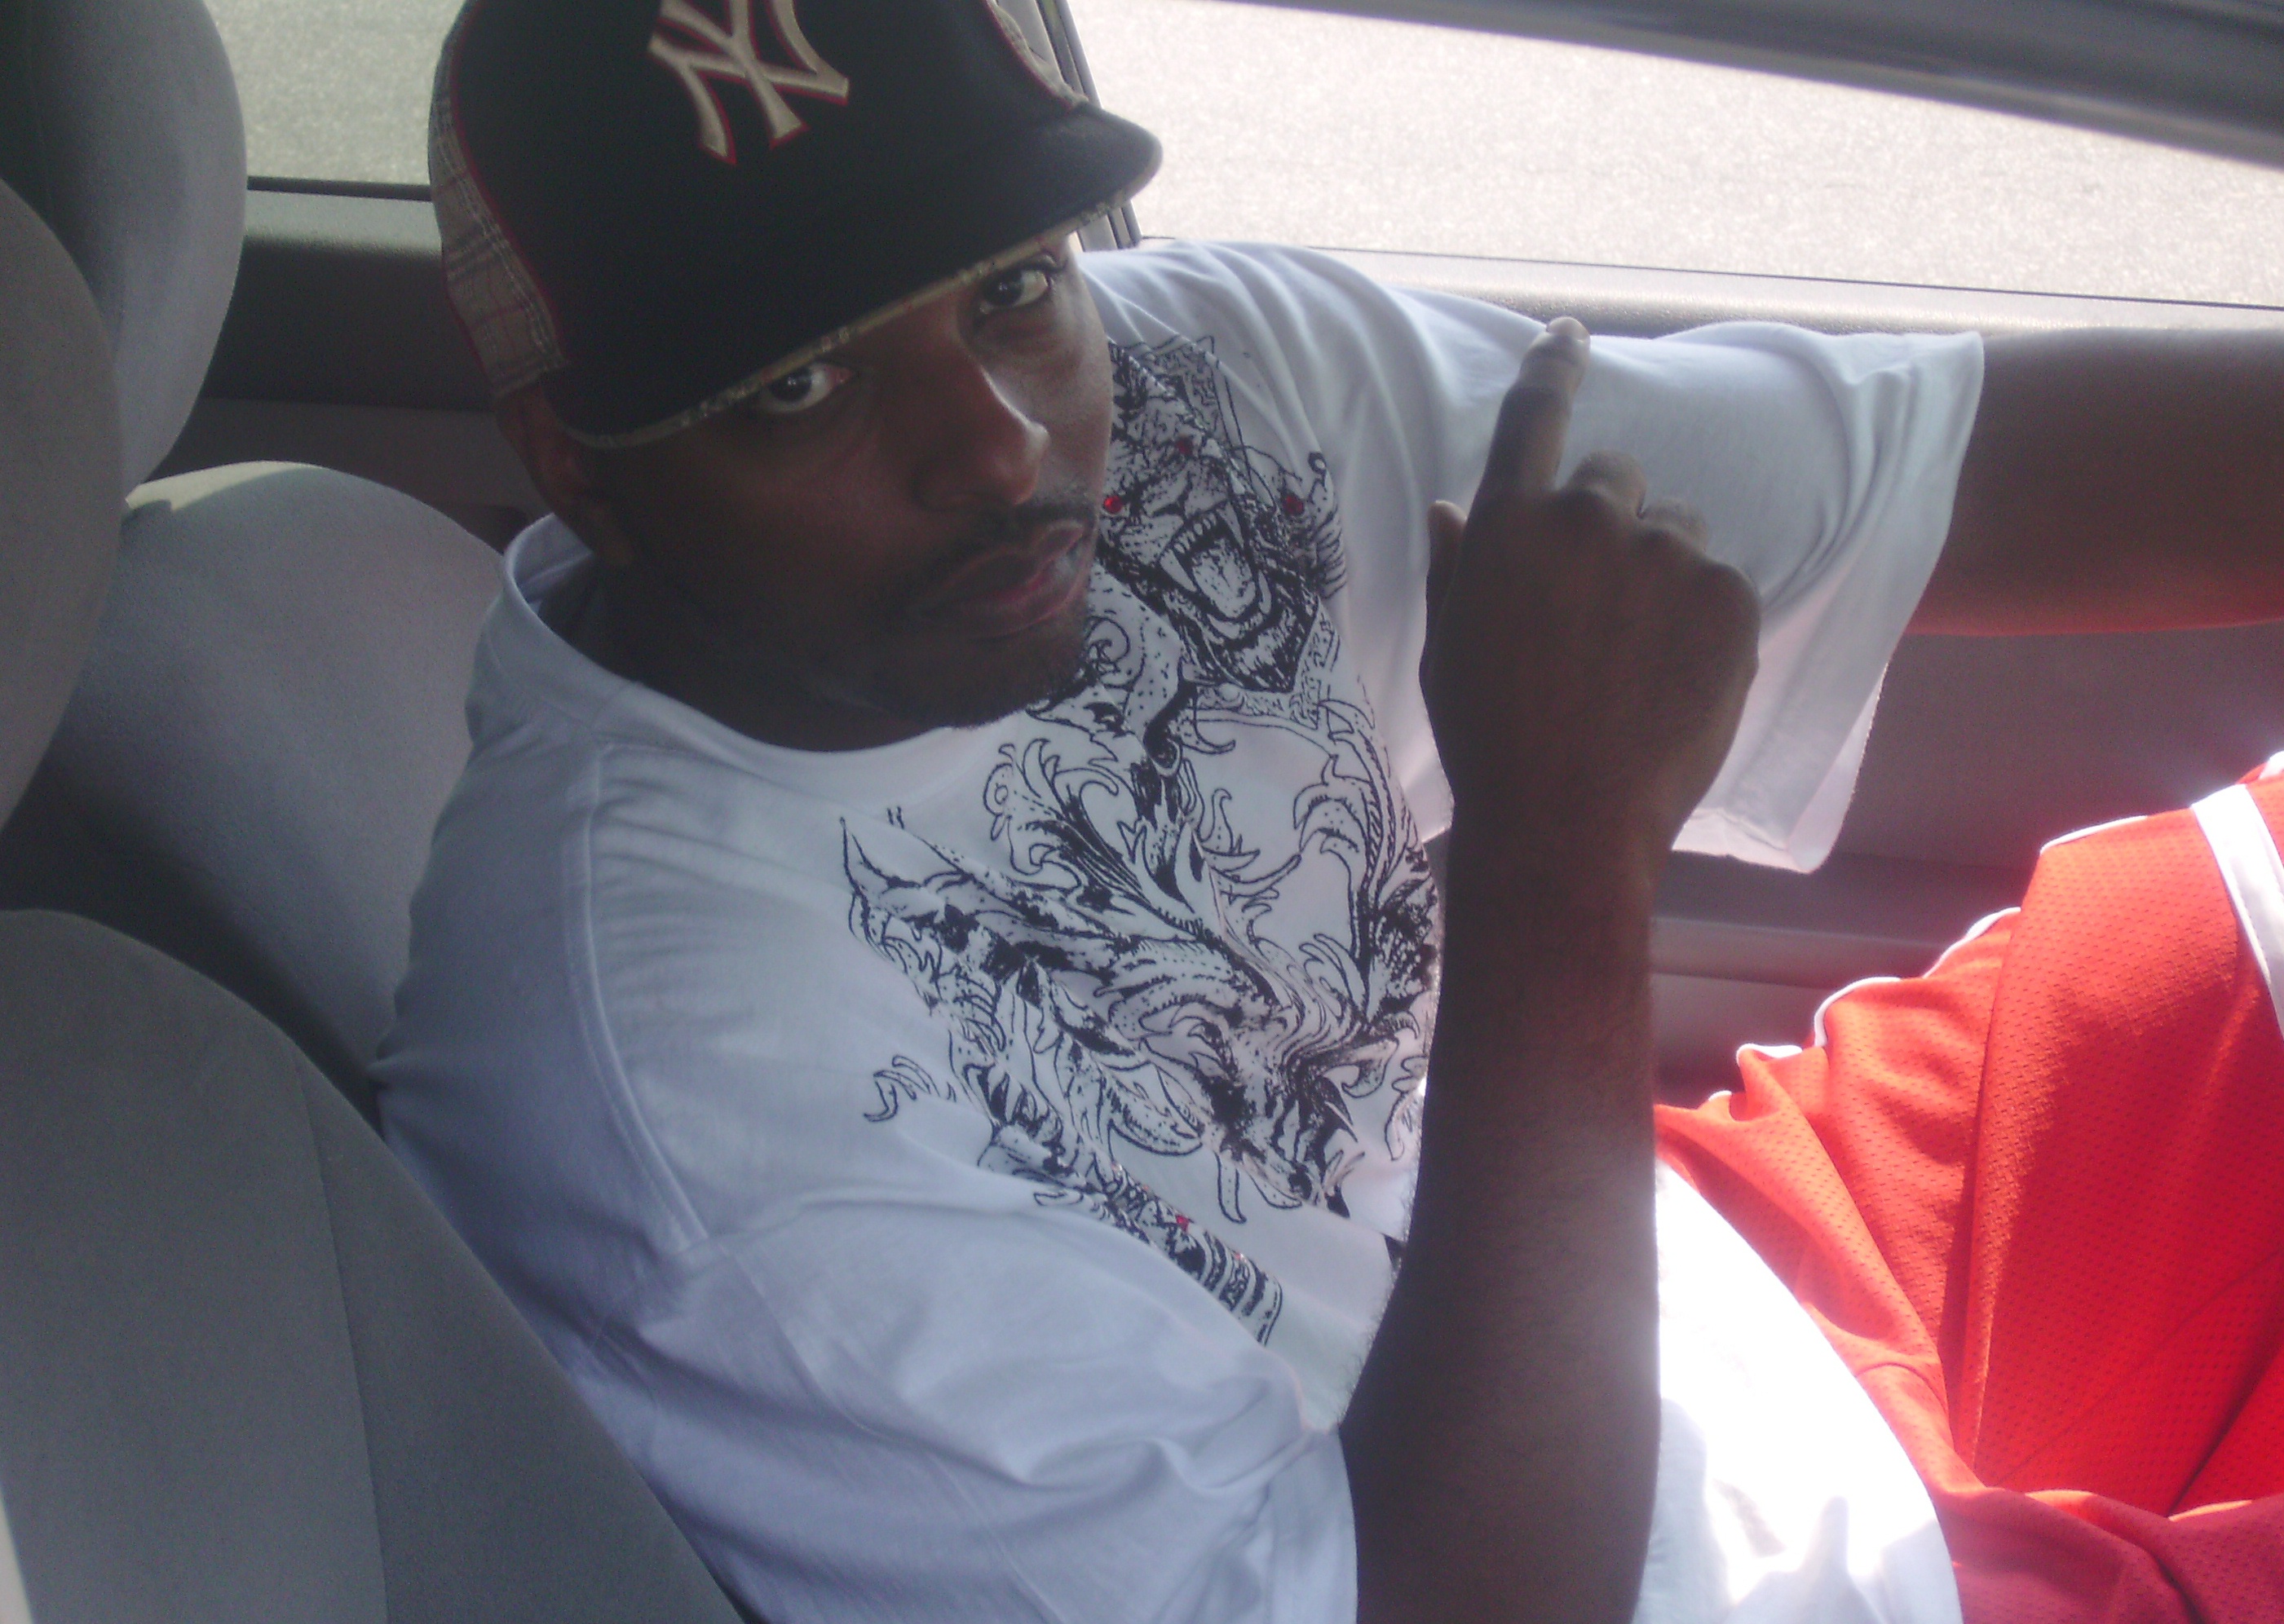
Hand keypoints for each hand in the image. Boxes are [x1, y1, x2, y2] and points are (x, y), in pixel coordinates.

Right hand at [1424, 318, 1760, 876]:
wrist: (1567, 820)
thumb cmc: (1489, 740)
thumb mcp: (1449, 649)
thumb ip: (1457, 568)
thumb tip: (1455, 511)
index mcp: (1507, 526)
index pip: (1534, 417)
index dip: (1553, 366)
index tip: (1571, 336)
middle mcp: (1586, 519)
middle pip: (1618, 478)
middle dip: (1613, 521)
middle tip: (1603, 605)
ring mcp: (1664, 553)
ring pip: (1680, 532)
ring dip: (1664, 571)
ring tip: (1640, 657)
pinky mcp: (1727, 596)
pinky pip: (1721, 586)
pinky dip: (1705, 624)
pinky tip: (1673, 682)